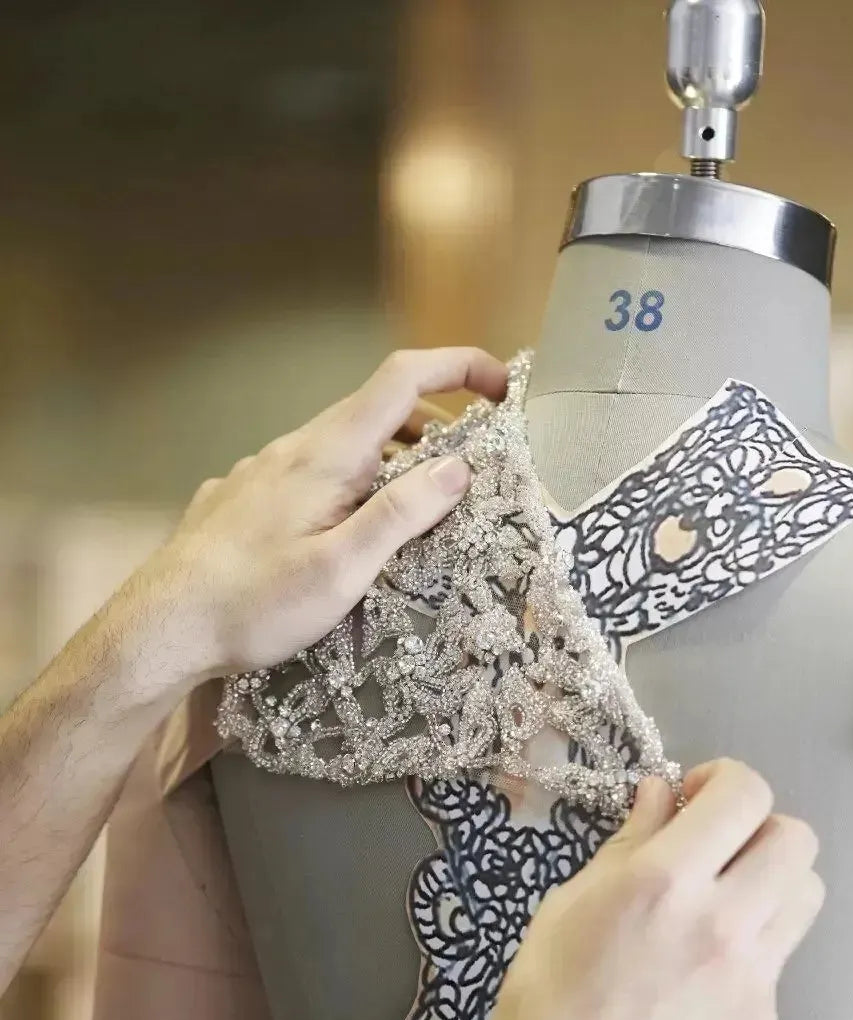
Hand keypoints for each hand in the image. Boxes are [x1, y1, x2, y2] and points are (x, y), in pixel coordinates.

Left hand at [131, 347, 506, 688]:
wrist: (162, 627)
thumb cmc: (254, 604)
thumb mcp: (342, 570)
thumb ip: (401, 515)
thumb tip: (458, 468)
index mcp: (327, 454)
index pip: (402, 379)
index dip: (457, 368)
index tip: (500, 386)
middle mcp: (293, 448)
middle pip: (376, 411)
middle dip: (433, 427)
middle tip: (468, 472)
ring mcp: (261, 471)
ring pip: (340, 446)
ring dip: (389, 460)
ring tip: (414, 510)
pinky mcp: (240, 499)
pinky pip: (307, 475)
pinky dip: (346, 485)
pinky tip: (341, 534)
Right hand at [488, 760, 823, 1019]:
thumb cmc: (546, 1000)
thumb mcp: (569, 904)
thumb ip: (628, 843)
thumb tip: (663, 794)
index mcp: (666, 881)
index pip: (746, 794)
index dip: (724, 781)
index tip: (695, 800)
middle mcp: (723, 921)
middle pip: (796, 838)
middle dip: (756, 829)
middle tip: (715, 852)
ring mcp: (753, 978)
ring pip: (805, 896)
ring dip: (769, 884)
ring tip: (721, 907)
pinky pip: (777, 962)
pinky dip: (748, 951)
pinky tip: (699, 980)